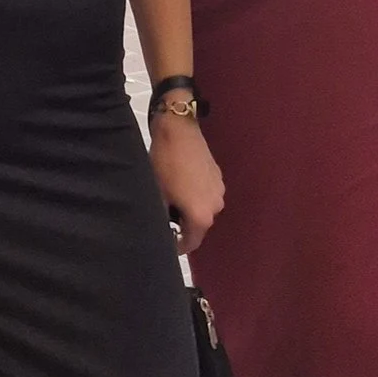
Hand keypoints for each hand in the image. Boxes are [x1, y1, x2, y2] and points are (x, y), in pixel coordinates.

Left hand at [154, 112, 223, 251]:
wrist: (179, 130)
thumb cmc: (165, 163)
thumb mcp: (158, 194)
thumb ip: (162, 218)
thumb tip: (160, 231)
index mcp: (201, 216)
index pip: (191, 243)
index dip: (176, 245)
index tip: (166, 241)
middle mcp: (216, 206)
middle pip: (198, 226)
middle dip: (182, 224)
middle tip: (164, 214)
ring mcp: (219, 190)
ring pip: (202, 208)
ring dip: (189, 208)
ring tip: (171, 196)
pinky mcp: (218, 176)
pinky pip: (206, 193)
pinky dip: (195, 194)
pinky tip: (181, 182)